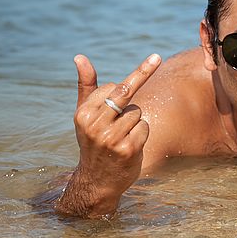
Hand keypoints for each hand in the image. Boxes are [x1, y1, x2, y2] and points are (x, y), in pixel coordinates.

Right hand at [60, 53, 160, 216]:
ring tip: (121, 136)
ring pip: (137, 112)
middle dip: (142, 75)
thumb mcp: (85, 114)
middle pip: (126, 93)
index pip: (113, 87)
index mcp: (83, 114)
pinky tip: (129, 145)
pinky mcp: (128, 149)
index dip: (122, 89)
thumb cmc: (93, 141)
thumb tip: (79, 57)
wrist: (97, 181)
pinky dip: (141, 134)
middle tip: (157, 57)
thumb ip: (86, 85)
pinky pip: (145, 127)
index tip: (154, 58)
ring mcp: (111, 138)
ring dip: (135, 121)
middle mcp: (95, 125)